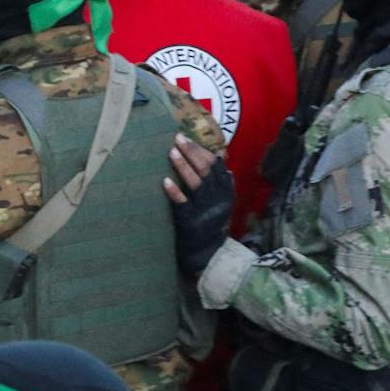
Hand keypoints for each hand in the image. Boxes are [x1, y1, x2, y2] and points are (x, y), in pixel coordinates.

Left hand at [163, 135, 234, 275]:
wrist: (209, 255)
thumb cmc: (211, 224)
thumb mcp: (222, 202)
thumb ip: (220, 182)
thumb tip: (221, 159)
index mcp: (225, 191)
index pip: (217, 165)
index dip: (204, 150)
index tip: (190, 135)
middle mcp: (218, 198)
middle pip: (206, 170)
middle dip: (193, 152)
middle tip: (178, 137)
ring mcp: (205, 209)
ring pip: (196, 184)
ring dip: (184, 166)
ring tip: (172, 151)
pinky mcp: (191, 221)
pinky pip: (183, 204)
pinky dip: (175, 192)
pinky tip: (165, 181)